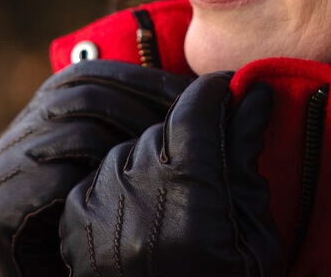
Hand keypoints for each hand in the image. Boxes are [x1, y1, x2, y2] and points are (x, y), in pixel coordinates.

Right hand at [0, 60, 191, 276]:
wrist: (41, 274)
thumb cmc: (92, 216)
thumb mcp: (109, 159)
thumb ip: (131, 123)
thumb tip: (196, 89)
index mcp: (42, 111)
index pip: (92, 72)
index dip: (143, 78)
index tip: (191, 92)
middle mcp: (19, 131)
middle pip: (84, 97)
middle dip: (143, 107)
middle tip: (186, 126)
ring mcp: (7, 168)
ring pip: (78, 136)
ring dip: (128, 145)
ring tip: (168, 159)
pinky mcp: (4, 205)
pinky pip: (62, 183)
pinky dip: (103, 185)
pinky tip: (137, 195)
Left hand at [59, 72, 283, 276]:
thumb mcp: (255, 236)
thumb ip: (246, 159)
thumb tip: (252, 97)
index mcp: (189, 193)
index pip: (197, 109)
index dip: (217, 94)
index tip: (232, 93)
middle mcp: (135, 192)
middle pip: (165, 128)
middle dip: (193, 134)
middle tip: (216, 155)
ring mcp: (99, 209)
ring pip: (131, 150)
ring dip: (157, 160)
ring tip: (181, 198)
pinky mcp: (75, 225)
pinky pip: (102, 179)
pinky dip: (125, 186)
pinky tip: (148, 213)